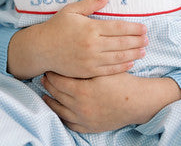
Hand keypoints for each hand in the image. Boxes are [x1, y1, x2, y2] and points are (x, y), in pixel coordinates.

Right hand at [8, 0, 147, 78]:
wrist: (42, 49)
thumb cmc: (56, 26)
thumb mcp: (71, 10)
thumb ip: (90, 4)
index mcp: (90, 28)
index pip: (118, 28)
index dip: (133, 28)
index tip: (144, 28)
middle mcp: (93, 45)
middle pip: (121, 43)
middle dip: (137, 41)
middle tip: (147, 39)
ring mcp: (90, 60)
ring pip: (118, 58)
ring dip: (133, 54)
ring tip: (143, 51)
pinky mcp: (87, 71)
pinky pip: (109, 70)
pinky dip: (122, 67)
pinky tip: (130, 63)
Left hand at [41, 72, 180, 132]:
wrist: (136, 102)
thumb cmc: (121, 82)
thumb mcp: (103, 69)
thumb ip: (86, 62)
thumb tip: (70, 53)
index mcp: (82, 90)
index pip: (59, 80)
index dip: (52, 73)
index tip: (49, 66)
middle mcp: (79, 106)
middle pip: (57, 94)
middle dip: (50, 84)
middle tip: (45, 76)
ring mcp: (83, 118)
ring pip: (59, 109)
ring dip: (51, 100)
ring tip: (46, 93)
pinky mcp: (88, 127)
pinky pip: (69, 123)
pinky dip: (61, 115)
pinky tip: (58, 108)